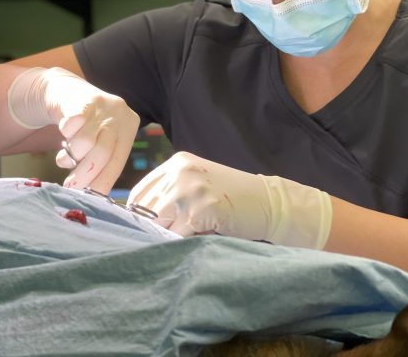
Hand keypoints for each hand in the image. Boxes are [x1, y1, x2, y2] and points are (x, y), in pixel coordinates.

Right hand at [7, 67, 139, 192]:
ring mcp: (102, 105)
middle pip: (103, 153)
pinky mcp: (82, 99)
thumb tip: (92, 195)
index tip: (89, 199)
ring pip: (84, 142)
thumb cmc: (88, 126)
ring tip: (66, 155)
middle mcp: (120, 114)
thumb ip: (100, 163)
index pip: (117, 162)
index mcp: (129, 127)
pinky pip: (71, 125)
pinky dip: (65, 133)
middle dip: (85, 174)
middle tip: (70, 187)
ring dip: (71, 154)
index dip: (102, 182)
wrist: (68, 92)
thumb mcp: (101, 140)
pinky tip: (65, 132)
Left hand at [128, 152, 332, 249]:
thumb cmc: (232, 198)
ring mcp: (191, 190)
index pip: (139, 193)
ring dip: (167, 237)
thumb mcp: (198, 183)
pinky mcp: (202, 210)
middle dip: (152, 228)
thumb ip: (171, 192)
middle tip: (163, 240)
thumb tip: (139, 220)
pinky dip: (182, 243)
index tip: (144, 230)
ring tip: (184, 239)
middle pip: (145, 209)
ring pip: (160, 224)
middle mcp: (180, 173)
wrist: (268, 202)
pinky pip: (177, 235)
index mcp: (177, 163)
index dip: (138, 215)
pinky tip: (195, 241)